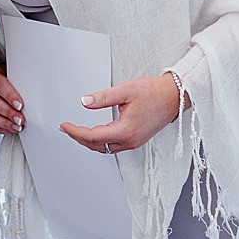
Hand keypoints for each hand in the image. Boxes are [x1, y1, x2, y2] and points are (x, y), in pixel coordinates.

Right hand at [0, 65, 24, 134]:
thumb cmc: (7, 76)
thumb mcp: (12, 72)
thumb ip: (18, 79)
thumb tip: (33, 88)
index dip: (9, 95)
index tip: (20, 105)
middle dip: (7, 112)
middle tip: (20, 119)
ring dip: (3, 122)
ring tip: (16, 126)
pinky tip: (9, 129)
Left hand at [59, 73, 189, 154]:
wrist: (174, 97)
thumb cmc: (154, 93)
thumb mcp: (125, 90)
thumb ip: (103, 97)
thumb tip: (84, 102)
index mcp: (125, 131)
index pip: (92, 136)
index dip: (75, 132)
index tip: (64, 126)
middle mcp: (130, 141)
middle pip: (96, 145)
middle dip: (79, 138)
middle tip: (66, 128)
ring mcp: (134, 142)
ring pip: (104, 148)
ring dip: (89, 141)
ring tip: (76, 131)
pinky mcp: (136, 140)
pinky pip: (113, 146)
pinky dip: (100, 141)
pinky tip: (94, 133)